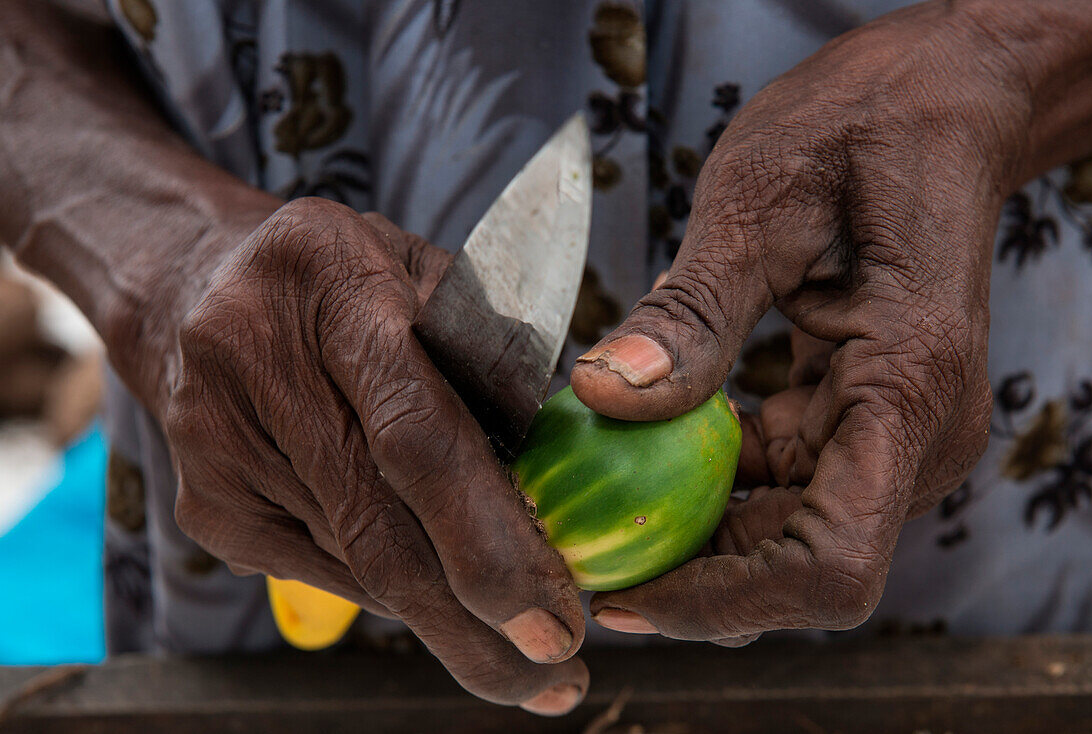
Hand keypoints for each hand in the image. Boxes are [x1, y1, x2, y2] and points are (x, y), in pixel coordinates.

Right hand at [165, 198, 586, 713]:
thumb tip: (565, 469)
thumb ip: (494, 353)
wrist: (194, 285)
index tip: (557, 620)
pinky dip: (394, 591)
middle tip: (557, 677)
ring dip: (447, 620)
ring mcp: (219, 445)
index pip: (416, 435)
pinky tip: (438, 598)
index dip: (488, 541)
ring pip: (359, 567)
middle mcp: (258, 364)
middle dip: (477, 627)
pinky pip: (327, 572)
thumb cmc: (344, 281)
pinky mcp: (206, 505)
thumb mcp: (425, 274)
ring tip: (519, 651)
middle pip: (381, 532)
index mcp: (333, 285)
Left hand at [569, 1, 1064, 641]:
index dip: (724, 602)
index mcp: (908, 391)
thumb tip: (604, 394)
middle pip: (797, 563)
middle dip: (688, 572)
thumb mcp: (757, 205)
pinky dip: (709, 484)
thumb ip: (690, 313)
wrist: (933, 103)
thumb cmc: (857, 132)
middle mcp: (916, 437)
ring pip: (783, 531)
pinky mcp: (863, 418)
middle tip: (575, 546)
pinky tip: (642, 448)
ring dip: (691, 531)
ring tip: (594, 499)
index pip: (830, 564)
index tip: (623, 597)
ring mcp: (893, 433)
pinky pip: (781, 483)